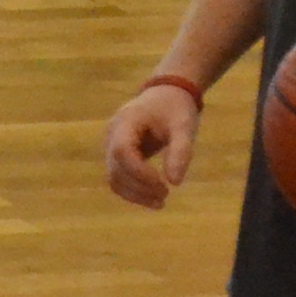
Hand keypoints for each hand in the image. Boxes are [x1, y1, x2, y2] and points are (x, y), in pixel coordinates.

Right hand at [104, 83, 200, 206]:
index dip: (139, 172)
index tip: (163, 184)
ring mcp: (111, 146)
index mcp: (126, 121)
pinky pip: (119, 178)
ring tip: (160, 202)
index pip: (122, 151)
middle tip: (165, 197)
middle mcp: (112, 135)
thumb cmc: (176, 108)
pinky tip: (153, 197)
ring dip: (134, 194)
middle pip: (116, 169)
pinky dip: (133, 191)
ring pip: (114, 178)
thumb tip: (175, 183)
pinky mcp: (117, 156)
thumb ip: (180, 151)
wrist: (166, 94)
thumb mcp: (184, 126)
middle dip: (139, 188)